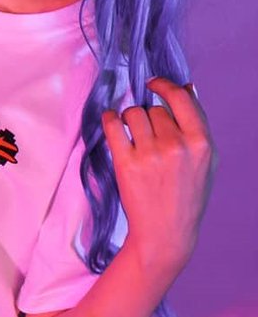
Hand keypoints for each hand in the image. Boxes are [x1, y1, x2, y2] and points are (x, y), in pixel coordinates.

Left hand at [102, 78, 215, 275]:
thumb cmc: (187, 196)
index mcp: (201, 143)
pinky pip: (112, 124)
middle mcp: (176, 145)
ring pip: (133, 113)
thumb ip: (198, 125)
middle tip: (150, 138)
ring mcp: (150, 154)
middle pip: (155, 108)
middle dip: (150, 117)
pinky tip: (112, 123)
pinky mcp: (126, 163)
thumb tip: (188, 87)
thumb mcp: (206, 162)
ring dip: (130, 120)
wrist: (165, 232)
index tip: (153, 84)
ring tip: (134, 139)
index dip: (165, 85)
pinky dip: (109, 119)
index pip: (181, 98)